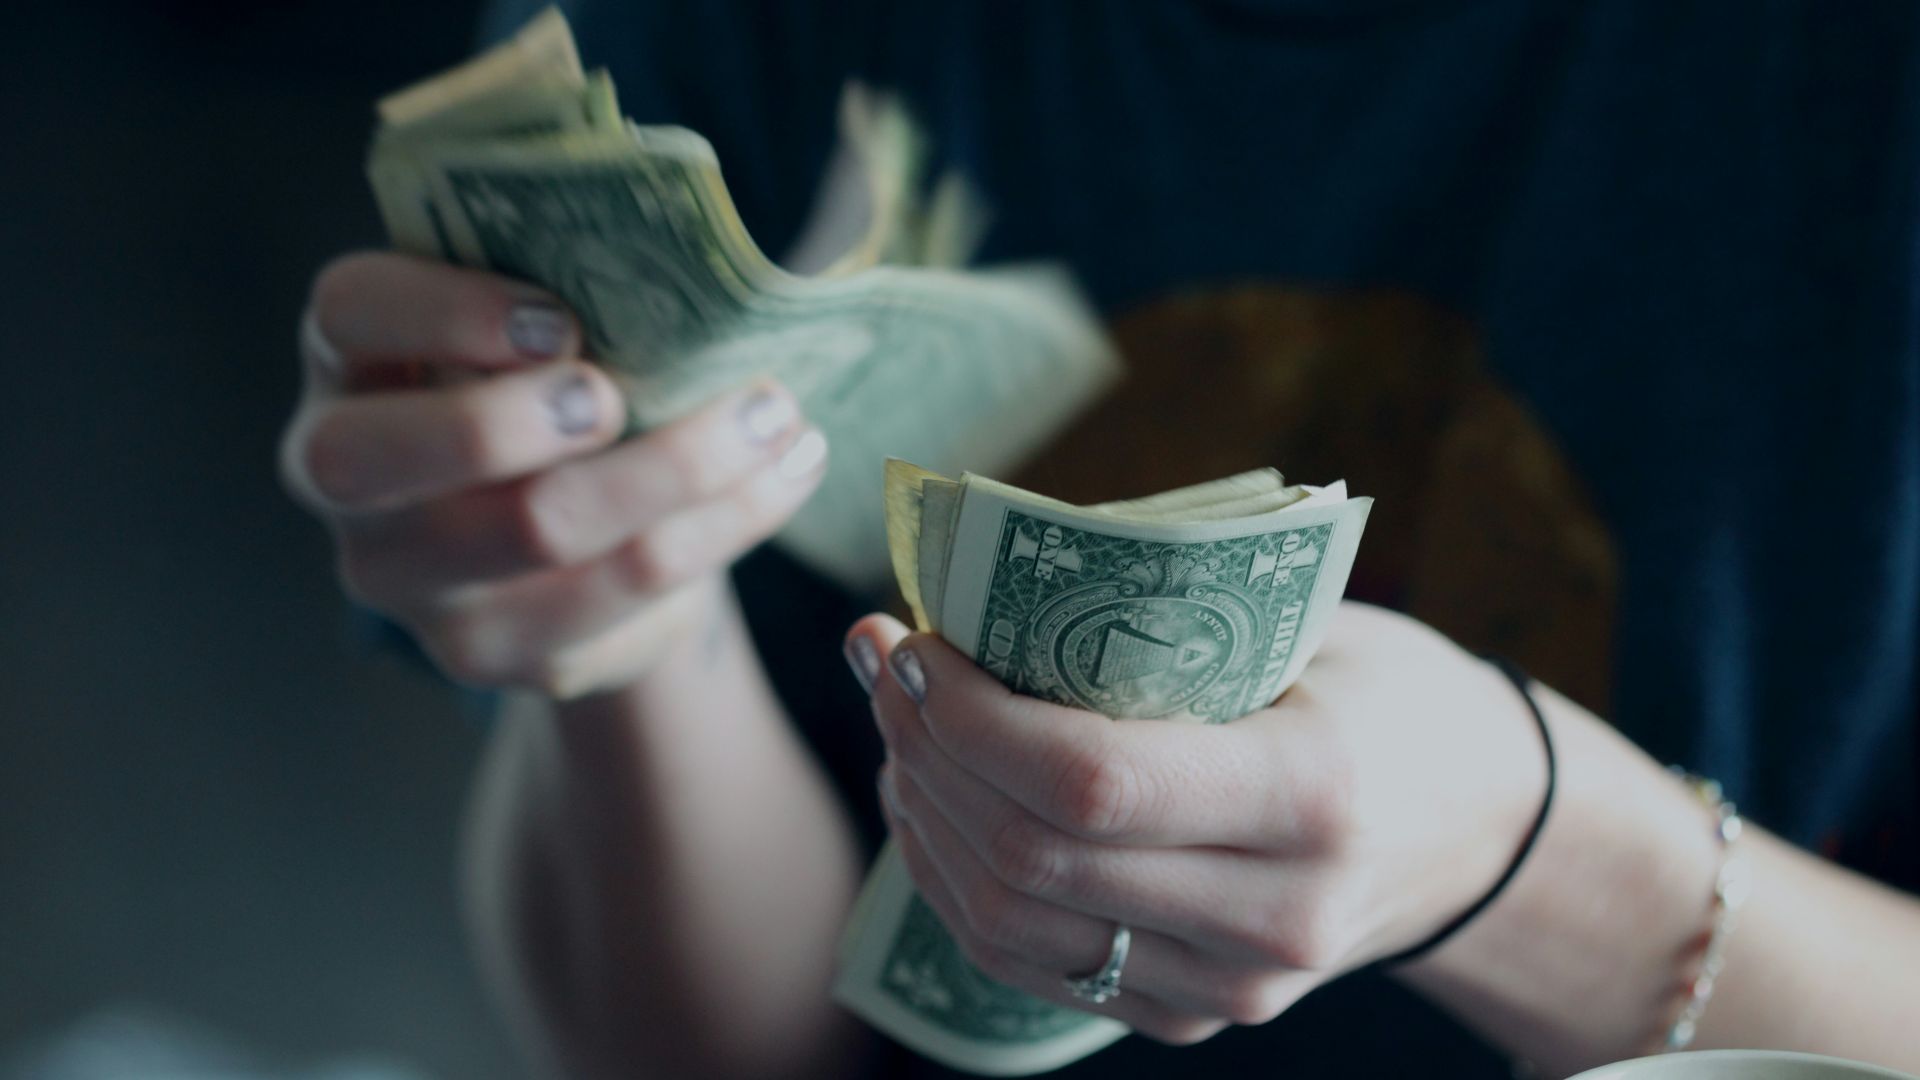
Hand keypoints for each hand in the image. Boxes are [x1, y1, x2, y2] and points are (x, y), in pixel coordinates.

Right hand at [281, 252, 827, 697]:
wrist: (579, 532)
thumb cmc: (556, 383)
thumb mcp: (540, 321)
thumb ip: (570, 279)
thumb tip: (696, 258)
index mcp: (350, 360)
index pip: (348, 313)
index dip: (443, 312)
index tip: (558, 319)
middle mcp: (345, 478)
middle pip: (389, 456)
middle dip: (517, 417)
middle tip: (619, 392)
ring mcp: (412, 582)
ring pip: (539, 530)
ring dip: (678, 466)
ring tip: (776, 415)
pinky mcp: (498, 652)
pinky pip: (623, 595)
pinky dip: (723, 525)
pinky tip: (785, 474)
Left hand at [844, 603, 1547, 1044]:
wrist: (1479, 828)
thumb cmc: (1387, 694)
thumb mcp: (1308, 627)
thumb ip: (1163, 619)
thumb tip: (980, 583)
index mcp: (1312, 794)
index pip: (1090, 782)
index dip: (969, 716)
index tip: (912, 640)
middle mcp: (1274, 915)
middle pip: (1031, 857)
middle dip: (925, 751)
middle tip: (883, 661)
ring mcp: (1233, 987)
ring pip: (1010, 925)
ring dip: (924, 816)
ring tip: (898, 725)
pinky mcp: (1194, 1016)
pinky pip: (1031, 965)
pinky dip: (958, 881)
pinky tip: (934, 802)